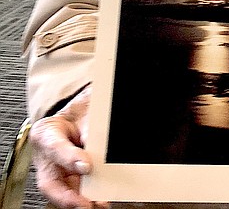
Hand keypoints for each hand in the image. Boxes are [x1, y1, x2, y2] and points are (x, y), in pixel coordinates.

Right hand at [30, 86, 108, 208]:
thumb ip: (89, 127)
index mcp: (46, 133)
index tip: (87, 166)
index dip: (69, 158)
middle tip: (87, 203)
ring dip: (79, 202)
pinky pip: (73, 192)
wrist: (73, 117)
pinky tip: (99, 201)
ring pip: (61, 192)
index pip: (54, 147)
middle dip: (67, 198)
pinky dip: (84, 199)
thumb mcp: (83, 112)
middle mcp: (46, 157)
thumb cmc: (76, 114)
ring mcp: (54, 171)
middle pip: (49, 183)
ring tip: (98, 203)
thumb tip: (97, 143)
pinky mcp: (65, 180)